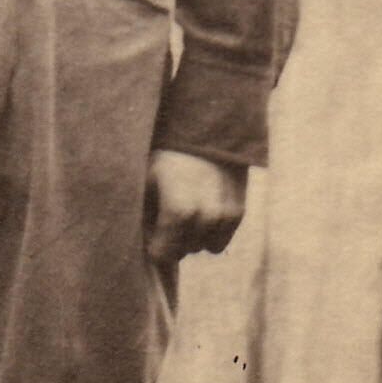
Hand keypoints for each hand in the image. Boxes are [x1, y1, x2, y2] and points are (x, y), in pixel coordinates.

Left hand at [144, 148, 246, 268]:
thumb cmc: (166, 154)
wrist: (206, 127)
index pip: (163, 254)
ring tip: (188, 208)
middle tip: (168, 211)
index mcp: (179, 211)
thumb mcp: (145, 182)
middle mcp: (207, 217)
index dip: (154, 243)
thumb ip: (144, 217)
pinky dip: (212, 230)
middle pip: (183, 251)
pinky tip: (204, 207)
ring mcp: (226, 216)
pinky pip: (221, 239)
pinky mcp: (239, 211)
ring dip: (195, 236)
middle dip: (174, 238)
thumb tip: (143, 247)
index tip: (151, 227)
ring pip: (205, 247)